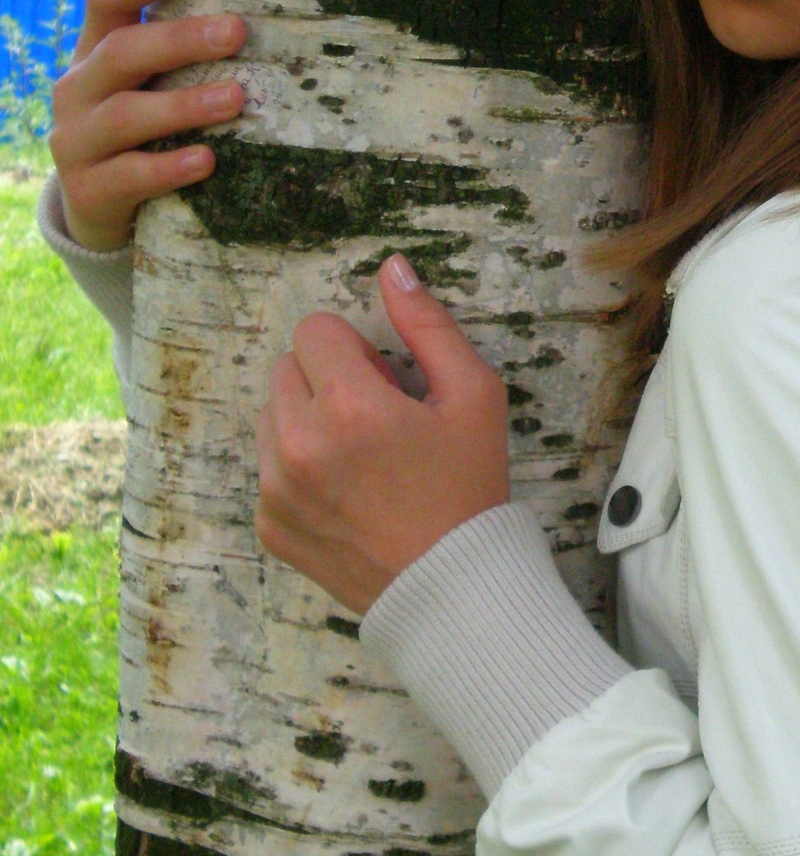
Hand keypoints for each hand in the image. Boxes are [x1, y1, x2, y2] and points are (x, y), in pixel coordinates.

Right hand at [49, 0, 247, 251]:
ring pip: (126, 114)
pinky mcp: (88, 190)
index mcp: (95, 49)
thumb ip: (182, 55)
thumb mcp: (150, 84)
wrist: (97, 204)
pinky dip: (170, 167)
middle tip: (236, 31)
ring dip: (184, 104)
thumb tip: (265, 16)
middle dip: (180, 39)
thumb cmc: (143, 129)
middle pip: (122, 51)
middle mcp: (78, 88)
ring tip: (236, 98)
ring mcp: (77, 140)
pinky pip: (130, 175)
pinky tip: (207, 159)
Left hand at [254, 256, 510, 613]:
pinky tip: (347, 495)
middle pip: (287, 367)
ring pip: (272, 415)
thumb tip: (392, 267)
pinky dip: (299, 469)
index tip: (389, 386)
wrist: (451, 588)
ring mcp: (276, 489)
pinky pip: (268, 467)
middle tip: (378, 420)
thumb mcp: (474, 396)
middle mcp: (298, 444)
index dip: (357, 351)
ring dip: (308, 421)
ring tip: (360, 459)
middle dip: (328, 380)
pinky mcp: (268, 523)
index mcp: (348, 406)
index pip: (315, 330)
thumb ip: (429, 325)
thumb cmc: (469, 487)